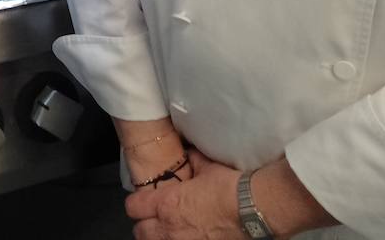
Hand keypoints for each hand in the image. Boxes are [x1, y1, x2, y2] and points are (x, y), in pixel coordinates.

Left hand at [126, 149, 243, 239]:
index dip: (137, 203)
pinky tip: (183, 236)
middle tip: (153, 218)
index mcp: (166, 203)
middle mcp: (168, 227)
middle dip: (144, 223)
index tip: (143, 200)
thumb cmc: (228, 188)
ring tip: (166, 231)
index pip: (133, 207)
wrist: (252, 210)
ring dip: (156, 236)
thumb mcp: (205, 167)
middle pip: (139, 231)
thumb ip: (191, 162)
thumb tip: (188, 153)